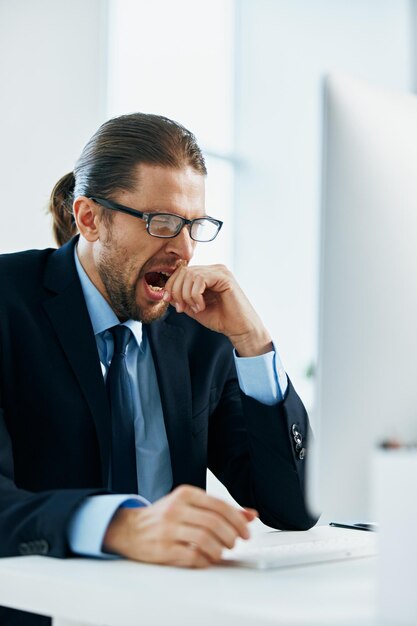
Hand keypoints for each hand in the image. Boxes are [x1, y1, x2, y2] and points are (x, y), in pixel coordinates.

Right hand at [102, 485, 257, 568]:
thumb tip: (250, 514)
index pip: (219, 505)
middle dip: (231, 535)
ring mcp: (168, 529)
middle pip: (214, 522)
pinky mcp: (163, 549)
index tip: (246, 530)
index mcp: (185, 494)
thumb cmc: (164, 517)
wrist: (130, 528)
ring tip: (221, 551)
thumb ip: (219, 509)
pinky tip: (207, 558)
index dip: (238, 520)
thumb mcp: (190, 505)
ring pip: (205, 539)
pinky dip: (205, 560)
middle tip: (235, 542)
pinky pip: (192, 556)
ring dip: (220, 549)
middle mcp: (176, 509)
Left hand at [163, 264, 272, 355]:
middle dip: (176, 291)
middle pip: (183, 271)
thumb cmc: (221, 319)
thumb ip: (181, 299)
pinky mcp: (224, 277)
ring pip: (190, 275)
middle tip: (181, 308)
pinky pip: (200, 279)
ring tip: (196, 309)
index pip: (181, 271)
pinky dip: (196, 295)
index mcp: (207, 274)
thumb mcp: (194, 308)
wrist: (240, 329)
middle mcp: (213, 269)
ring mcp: (220, 271)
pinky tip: (202, 306)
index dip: (171, 285)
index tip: (169, 301)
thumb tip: (166, 293)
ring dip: (187, 295)